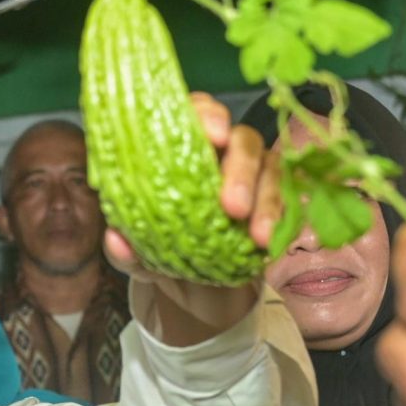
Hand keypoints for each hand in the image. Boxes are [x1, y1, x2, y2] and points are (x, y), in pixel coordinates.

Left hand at [111, 93, 285, 341]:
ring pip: (271, 169)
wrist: (196, 292)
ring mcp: (253, 179)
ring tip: (257, 235)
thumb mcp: (136, 256)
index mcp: (182, 150)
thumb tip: (117, 240)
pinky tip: (269, 243)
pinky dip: (280, 221)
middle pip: (242, 140)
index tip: (213, 134)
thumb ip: (124, 249)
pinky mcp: (274, 205)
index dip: (207, 115)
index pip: (196, 113)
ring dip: (266, 199)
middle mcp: (221, 156)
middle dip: (241, 167)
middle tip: (232, 205)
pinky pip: (287, 202)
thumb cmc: (162, 253)